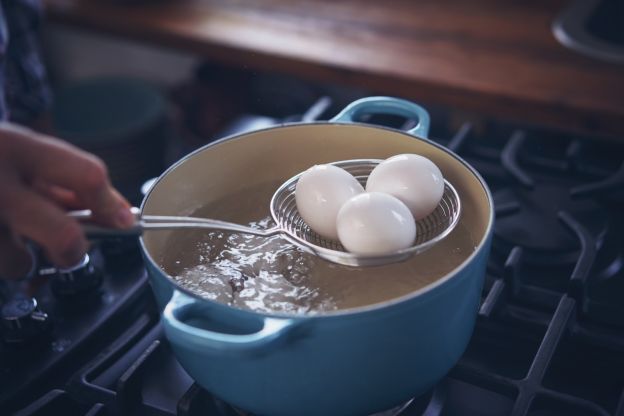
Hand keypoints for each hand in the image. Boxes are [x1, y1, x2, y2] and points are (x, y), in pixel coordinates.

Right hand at [0, 122, 134, 277]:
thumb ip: (63, 181)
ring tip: (1, 234)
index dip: (111, 204)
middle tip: (69, 249)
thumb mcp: (18, 152)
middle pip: (64, 236)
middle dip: (73, 250)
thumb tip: (114, 211)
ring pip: (18, 265)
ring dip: (17, 258)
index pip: (87, 175)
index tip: (123, 221)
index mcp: (15, 146)